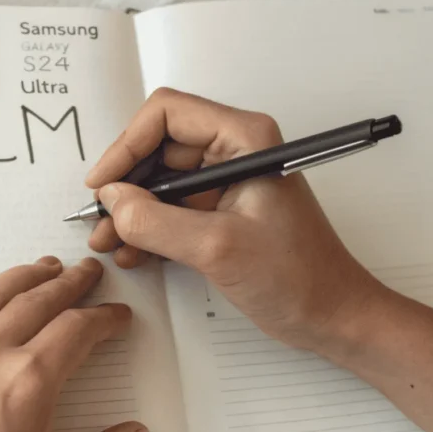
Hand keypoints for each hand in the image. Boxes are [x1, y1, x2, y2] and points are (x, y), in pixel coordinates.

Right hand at [85, 88, 382, 353]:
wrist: (332, 316)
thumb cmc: (298, 277)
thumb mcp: (217, 248)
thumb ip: (156, 222)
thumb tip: (111, 201)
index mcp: (245, 140)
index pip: (167, 115)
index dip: (127, 145)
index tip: (104, 183)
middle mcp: (234, 151)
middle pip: (157, 147)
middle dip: (124, 183)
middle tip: (100, 218)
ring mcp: (226, 182)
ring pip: (159, 180)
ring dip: (130, 209)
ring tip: (108, 241)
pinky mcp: (220, 211)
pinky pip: (171, 207)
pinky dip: (147, 227)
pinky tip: (133, 253)